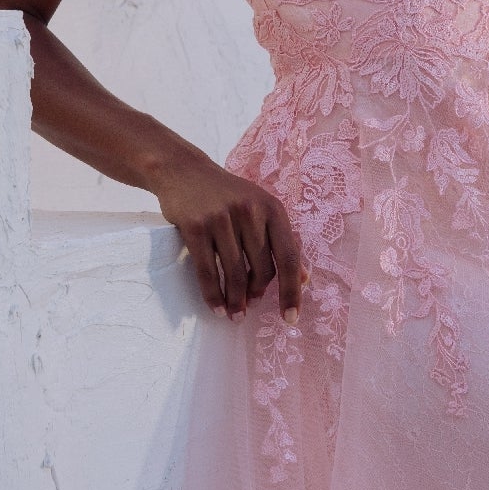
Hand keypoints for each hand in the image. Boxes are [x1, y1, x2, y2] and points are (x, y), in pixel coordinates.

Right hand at [153, 150, 309, 323]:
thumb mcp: (259, 209)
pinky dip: (213, 295)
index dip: (292, 291)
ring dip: (236, 301)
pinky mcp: (195, 227)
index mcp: (272, 208)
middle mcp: (250, 211)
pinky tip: (217, 308)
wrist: (184, 171)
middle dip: (256, 295)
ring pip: (235, 274)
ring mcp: (221, 219)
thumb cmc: (227, 195)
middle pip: (261, 269)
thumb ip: (281, 240)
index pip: (288, 257)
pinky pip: (208, 272)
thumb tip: (303, 278)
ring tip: (235, 315)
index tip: (291, 318)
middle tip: (250, 307)